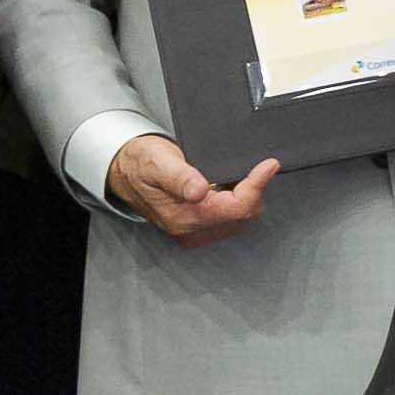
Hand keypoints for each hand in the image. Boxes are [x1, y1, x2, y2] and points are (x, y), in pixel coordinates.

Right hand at [105, 131, 279, 244]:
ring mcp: (196, 232)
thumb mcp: (157, 162)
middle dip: (254, 192)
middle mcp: (191, 231)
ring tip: (244, 175)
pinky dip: (239, 201)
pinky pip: (231, 218)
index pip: (235, 210)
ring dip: (248, 197)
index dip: (256, 187)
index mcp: (183, 218)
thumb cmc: (140, 164)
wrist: (125, 173)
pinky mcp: (199, 228)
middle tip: (257, 167)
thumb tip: (199, 190)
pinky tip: (233, 185)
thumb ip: (179, 177)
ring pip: (241, 219)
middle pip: (243, 216)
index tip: (268, 165)